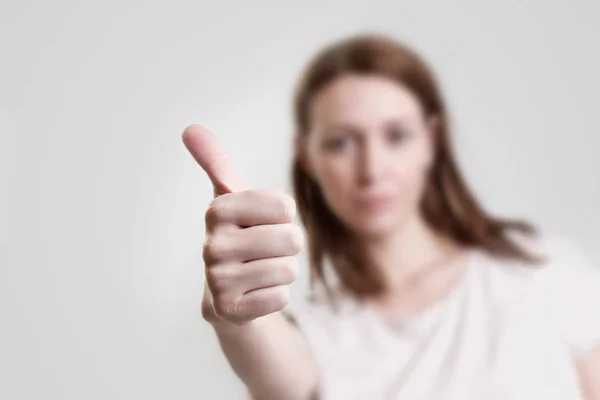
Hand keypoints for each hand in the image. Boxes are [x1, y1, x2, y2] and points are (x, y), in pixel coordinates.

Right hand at [182, 125, 302, 325]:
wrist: (227, 291)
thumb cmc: (237, 236)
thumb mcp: (230, 199)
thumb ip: (216, 163)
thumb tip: (190, 128)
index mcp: (217, 211)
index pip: (286, 206)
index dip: (284, 216)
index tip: (262, 221)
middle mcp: (212, 245)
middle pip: (292, 239)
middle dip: (286, 246)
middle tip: (263, 250)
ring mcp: (218, 280)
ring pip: (289, 269)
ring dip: (281, 271)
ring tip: (257, 271)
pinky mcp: (229, 311)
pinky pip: (281, 298)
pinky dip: (275, 296)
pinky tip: (253, 293)